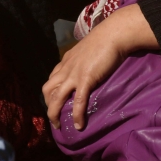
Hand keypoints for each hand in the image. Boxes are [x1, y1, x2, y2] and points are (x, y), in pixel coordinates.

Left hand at [44, 3, 157, 129]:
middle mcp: (65, 68)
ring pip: (56, 98)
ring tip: (59, 126)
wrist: (113, 34)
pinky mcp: (85, 79)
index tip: (54, 102)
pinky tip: (78, 125)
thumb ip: (84, 58)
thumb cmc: (105, 39)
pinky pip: (78, 101)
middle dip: (48, 105)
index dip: (50, 93)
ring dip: (54, 114)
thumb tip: (90, 64)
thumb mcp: (88, 48)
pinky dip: (76, 115)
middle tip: (55, 117)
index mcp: (66, 61)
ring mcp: (74, 74)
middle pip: (47, 90)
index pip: (51, 79)